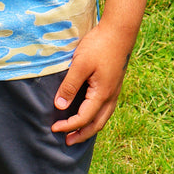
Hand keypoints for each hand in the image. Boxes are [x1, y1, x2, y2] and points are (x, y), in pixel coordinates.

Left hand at [52, 20, 132, 145]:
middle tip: (66, 141)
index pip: (83, 119)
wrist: (119, 32)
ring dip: (89, 128)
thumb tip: (59, 107)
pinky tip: (88, 113)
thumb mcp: (80, 64)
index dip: (68, 126)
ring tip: (76, 133)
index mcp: (102, 95)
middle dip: (81, 134)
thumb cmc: (99, 46)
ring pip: (103, 118)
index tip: (53, 128)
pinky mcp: (113, 85)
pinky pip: (105, 109)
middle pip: (96, 124)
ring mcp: (114, 91)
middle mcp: (110, 97)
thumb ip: (70, 86)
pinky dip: (95, 117)